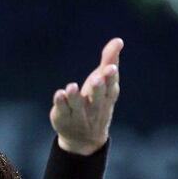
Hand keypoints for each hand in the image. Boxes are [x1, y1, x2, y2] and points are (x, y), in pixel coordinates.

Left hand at [50, 38, 122, 155]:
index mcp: (107, 98)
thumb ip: (109, 61)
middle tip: (97, 78)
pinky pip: (62, 111)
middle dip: (98, 89)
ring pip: (77, 106)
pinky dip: (60, 103)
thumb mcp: (103, 82)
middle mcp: (94, 107)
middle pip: (97, 98)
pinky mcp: (63, 118)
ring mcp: (78, 114)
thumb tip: (118, 40)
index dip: (111, 79)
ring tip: (72, 86)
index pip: (111, 88)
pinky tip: (59, 93)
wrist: (84, 138)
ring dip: (75, 97)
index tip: (111, 68)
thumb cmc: (96, 102)